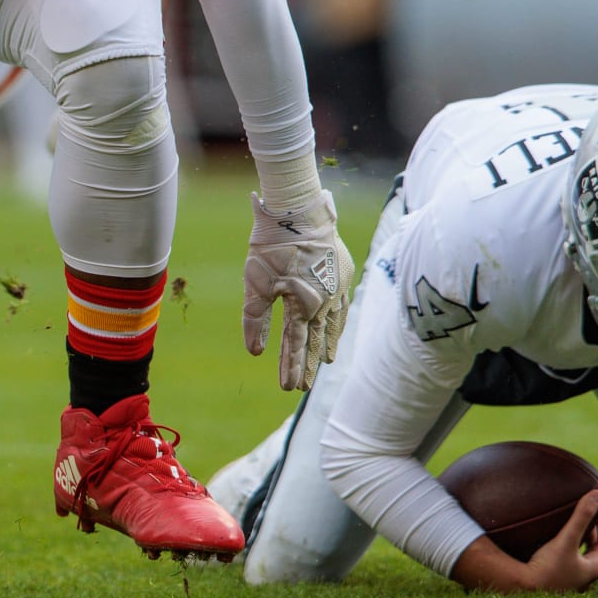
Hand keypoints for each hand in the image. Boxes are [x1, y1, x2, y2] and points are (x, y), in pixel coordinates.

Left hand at [243, 190, 355, 390]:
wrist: (298, 210)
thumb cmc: (272, 245)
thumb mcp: (256, 283)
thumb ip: (255, 320)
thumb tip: (254, 353)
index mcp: (304, 305)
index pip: (296, 344)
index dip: (291, 367)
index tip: (288, 387)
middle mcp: (325, 300)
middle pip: (315, 339)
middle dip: (307, 364)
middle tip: (303, 386)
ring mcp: (337, 286)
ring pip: (334, 324)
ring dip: (327, 343)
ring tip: (325, 361)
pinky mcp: (342, 271)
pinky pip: (343, 304)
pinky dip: (339, 320)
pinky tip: (336, 325)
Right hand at [525, 490, 597, 592]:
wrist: (524, 587)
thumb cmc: (548, 565)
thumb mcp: (567, 539)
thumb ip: (581, 517)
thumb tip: (597, 495)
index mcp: (595, 567)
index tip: (597, 506)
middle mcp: (587, 575)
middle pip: (595, 546)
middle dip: (592, 528)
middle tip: (584, 511)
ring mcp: (574, 578)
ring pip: (583, 553)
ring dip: (581, 537)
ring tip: (572, 522)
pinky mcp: (561, 578)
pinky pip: (571, 558)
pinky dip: (570, 546)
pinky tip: (558, 539)